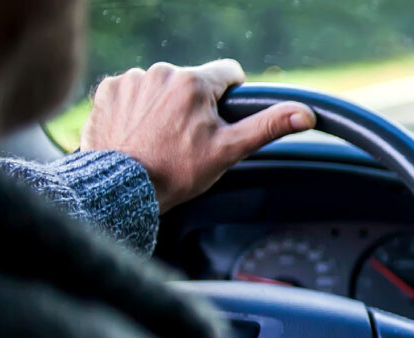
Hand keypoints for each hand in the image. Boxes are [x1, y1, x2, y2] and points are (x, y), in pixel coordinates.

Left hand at [81, 59, 315, 213]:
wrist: (124, 188)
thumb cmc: (178, 172)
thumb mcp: (230, 150)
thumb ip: (267, 126)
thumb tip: (305, 113)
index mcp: (194, 82)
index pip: (228, 73)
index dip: (231, 98)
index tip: (221, 121)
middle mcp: (161, 72)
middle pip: (193, 83)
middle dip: (195, 106)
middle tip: (188, 140)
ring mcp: (131, 80)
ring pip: (162, 87)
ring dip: (165, 107)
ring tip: (161, 140)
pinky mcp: (108, 91)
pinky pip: (132, 92)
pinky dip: (137, 110)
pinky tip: (139, 134)